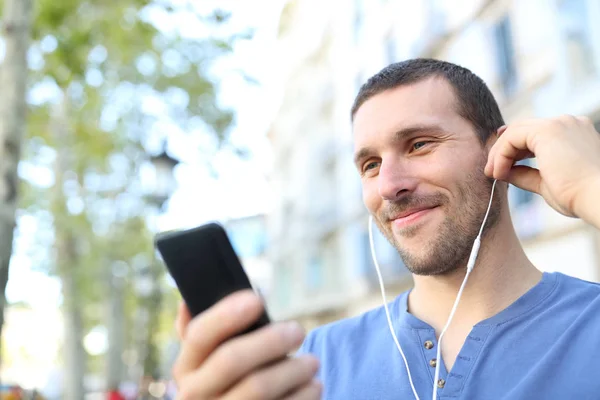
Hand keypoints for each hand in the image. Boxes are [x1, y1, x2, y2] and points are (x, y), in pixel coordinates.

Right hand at [172, 290, 320, 399]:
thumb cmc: (228, 381)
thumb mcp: (207, 361)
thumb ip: (203, 332)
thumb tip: (189, 300)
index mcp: (186, 368)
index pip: (199, 335)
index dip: (226, 315)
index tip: (256, 299)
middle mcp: (195, 394)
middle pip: (231, 360)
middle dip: (269, 341)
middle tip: (297, 330)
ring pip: (258, 388)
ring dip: (292, 370)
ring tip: (312, 362)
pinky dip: (302, 396)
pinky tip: (313, 386)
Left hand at [485, 115, 599, 226]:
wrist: (596, 198)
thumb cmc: (578, 196)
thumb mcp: (545, 182)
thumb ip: (525, 174)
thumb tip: (502, 172)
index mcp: (573, 133)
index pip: (534, 134)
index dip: (513, 148)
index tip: (499, 167)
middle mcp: (568, 123)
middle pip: (523, 129)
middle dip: (502, 150)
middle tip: (490, 172)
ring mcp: (559, 123)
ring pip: (515, 131)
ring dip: (499, 153)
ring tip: (493, 174)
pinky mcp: (548, 129)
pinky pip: (512, 137)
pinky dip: (501, 154)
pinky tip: (499, 172)